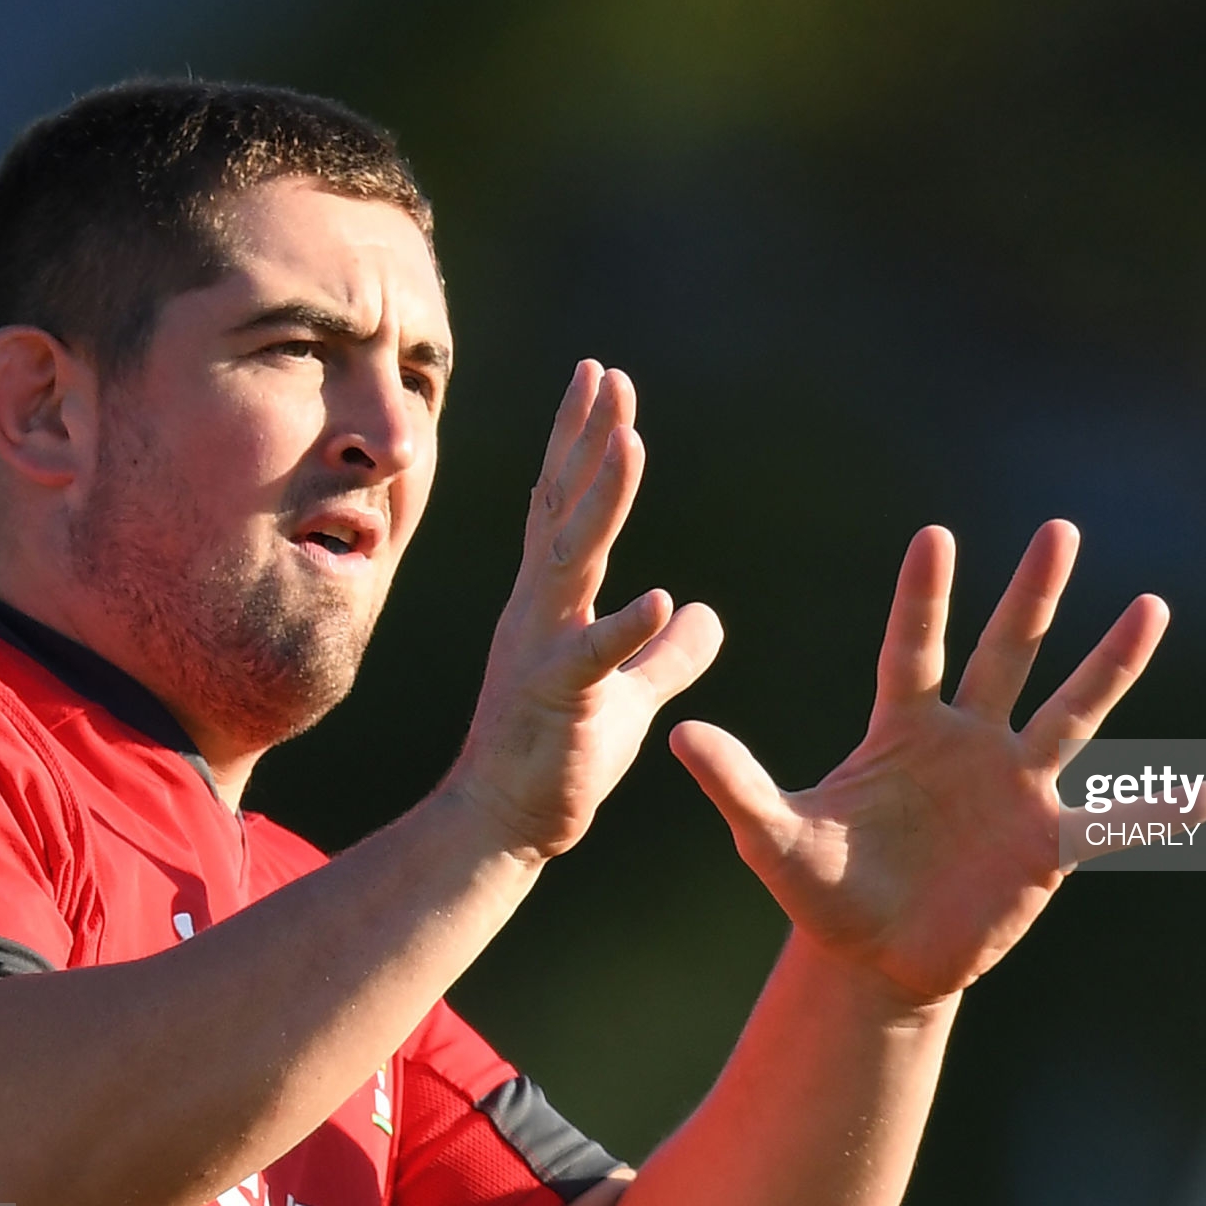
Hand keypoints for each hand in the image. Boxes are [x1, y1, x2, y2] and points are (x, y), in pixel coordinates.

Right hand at [449, 362, 722, 859]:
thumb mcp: (625, 693)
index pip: (563, 500)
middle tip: (610, 377)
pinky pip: (591, 659)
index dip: (579, 438)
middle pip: (563, 506)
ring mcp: (540, 649)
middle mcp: (538, 609)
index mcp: (553, 600)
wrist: (501, 827)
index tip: (600, 378)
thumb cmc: (557, 757)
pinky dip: (623, 629)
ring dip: (601, 499)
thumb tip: (704, 614)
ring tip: (630, 442)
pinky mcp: (555, 701)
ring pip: (572, 559)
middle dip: (587, 439)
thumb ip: (663, 652)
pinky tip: (659, 600)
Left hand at [670, 521, 1167, 1004]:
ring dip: (1110, 663)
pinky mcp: (1046, 846)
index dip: (924, 597)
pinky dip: (1157, 811)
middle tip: (1060, 529)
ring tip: (1151, 605)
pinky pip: (1112, 823)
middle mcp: (967, 742)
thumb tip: (679, 733)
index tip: (934, 536)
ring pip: (1071, 713)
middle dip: (1032, 595)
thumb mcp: (773, 840)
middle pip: (1005, 655)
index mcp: (902, 730)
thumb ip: (737, 786)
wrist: (873, 959)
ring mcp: (1014, 787)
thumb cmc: (823, 889)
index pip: (912, 649)